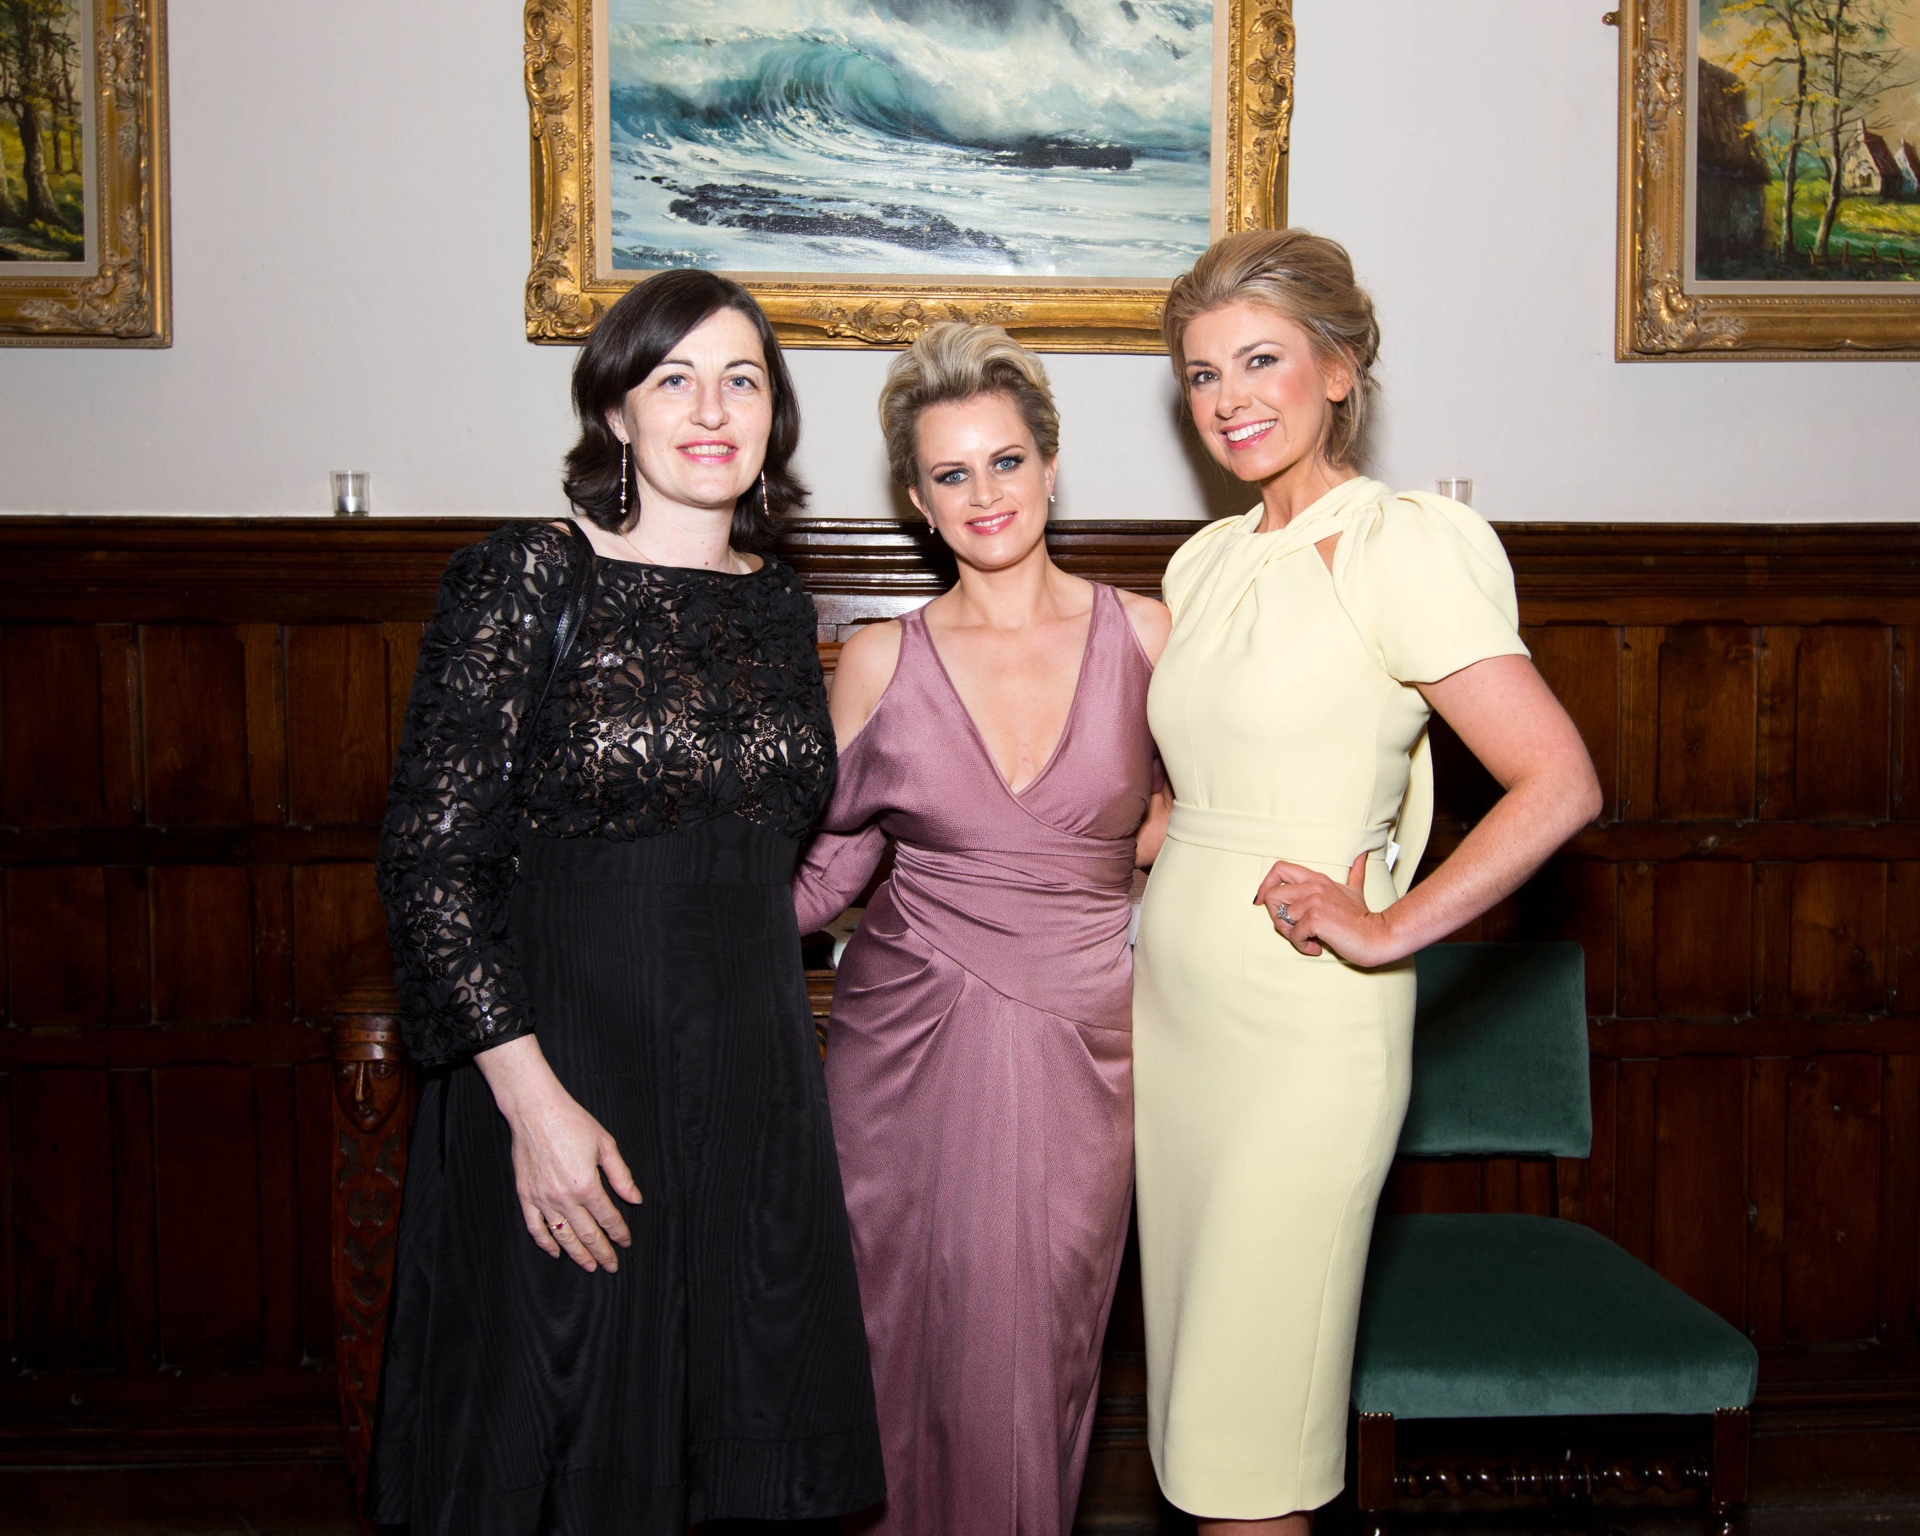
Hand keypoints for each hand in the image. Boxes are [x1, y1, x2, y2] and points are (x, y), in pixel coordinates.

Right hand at [476, 1036, 641, 1272]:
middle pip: (588, 1234)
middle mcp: (565, 1198)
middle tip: (611, 1266)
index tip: (626, 1243)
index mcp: (587, 1185)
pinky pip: (535, 1227)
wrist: (535, 1111)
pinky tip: (556, 1252)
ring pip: (563, 1236)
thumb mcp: (605, 1145)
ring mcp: (543, 1199)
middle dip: (602, 1252)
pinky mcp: (525, 1196)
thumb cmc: (572, 1123)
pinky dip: (546, 1243)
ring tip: (589, 1266)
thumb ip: (621, 1176)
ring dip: (578, 1254)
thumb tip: (635, 1199)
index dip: (619, 1233)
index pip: (608, 1218)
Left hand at [1253, 852, 1400, 967]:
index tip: (1264, 901)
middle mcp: (1313, 886)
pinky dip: (1302, 945)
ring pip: (1281, 919)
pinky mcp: (1316, 919)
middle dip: (1275, 917)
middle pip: (1271, 895)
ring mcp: (1314, 902)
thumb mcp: (1355, 890)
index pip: (1279, 868)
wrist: (1377, 935)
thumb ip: (1355, 873)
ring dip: (1292, 935)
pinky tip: (1316, 946)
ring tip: (1309, 939)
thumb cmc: (1363, 917)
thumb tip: (1362, 855)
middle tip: (1291, 929)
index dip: (1266, 885)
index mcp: (1317, 879)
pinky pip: (1294, 935)